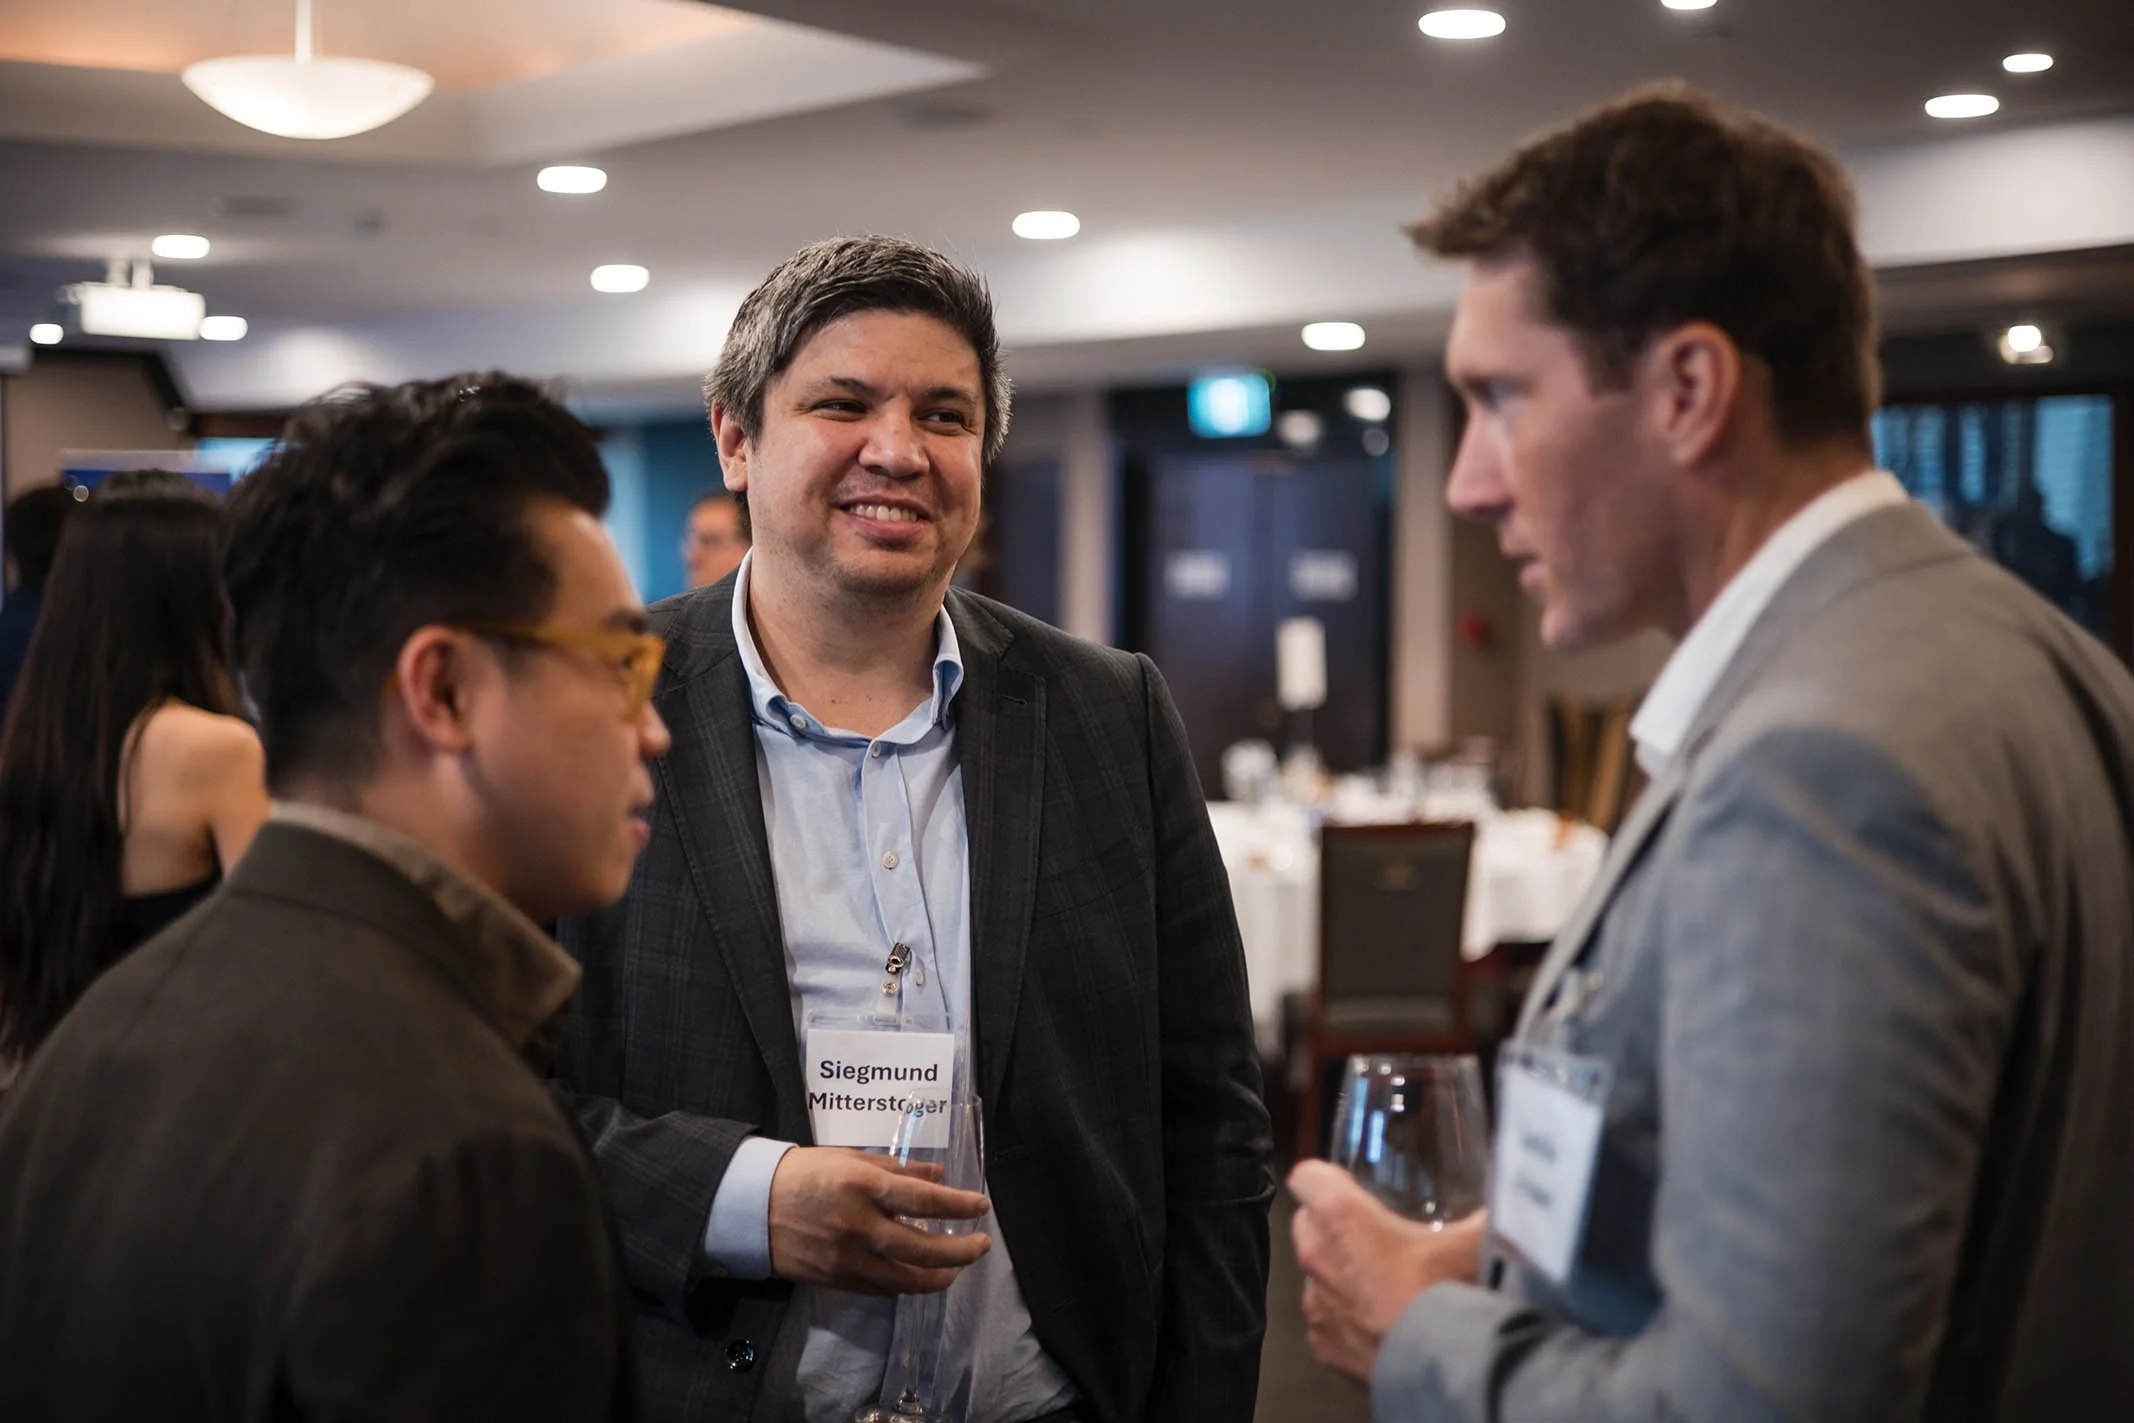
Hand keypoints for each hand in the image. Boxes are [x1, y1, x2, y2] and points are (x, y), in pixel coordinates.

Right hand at [767, 1147, 991, 1294]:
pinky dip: (907, 1284)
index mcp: (863, 1185)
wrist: (750, 1206)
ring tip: (957, 1268)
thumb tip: (939, 1175)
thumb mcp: (850, 1157)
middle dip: (961, 1250)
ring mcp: (848, 1258)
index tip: (982, 1207)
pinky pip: (883, 1289)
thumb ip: (897, 1168)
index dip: (959, 1206)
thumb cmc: (803, 1172)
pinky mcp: (837, 1280)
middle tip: (982, 1244)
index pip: (925, 1199)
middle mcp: (859, 1225)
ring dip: (940, 1276)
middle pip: (924, 1248)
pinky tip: (921, 1275)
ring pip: (907, 1280)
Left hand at [1288, 1158, 1486, 1381]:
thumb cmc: (1450, 1294)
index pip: (1306, 1176)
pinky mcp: (1322, 1343)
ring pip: (1314, 1272)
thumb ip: (1483, 1211)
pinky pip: (1325, 1318)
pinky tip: (1378, 1321)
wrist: (1444, 1368)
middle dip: (1331, 1223)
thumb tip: (1504, 1200)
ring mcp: (1315, 1303)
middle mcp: (1317, 1255)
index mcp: (1340, 1216)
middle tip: (1373, 1234)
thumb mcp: (1475, 1239)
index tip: (1350, 1186)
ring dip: (1339, 1272)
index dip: (1326, 1178)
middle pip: (1306, 1222)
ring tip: (1381, 1282)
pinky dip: (1344, 1317)